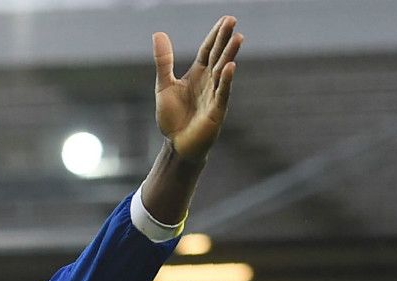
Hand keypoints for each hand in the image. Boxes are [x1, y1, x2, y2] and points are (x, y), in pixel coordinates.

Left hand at [153, 16, 241, 162]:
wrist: (176, 145)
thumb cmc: (172, 118)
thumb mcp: (164, 85)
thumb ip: (163, 61)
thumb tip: (158, 33)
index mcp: (198, 74)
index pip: (208, 50)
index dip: (215, 35)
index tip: (226, 19)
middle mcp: (209, 82)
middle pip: (218, 56)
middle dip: (225, 39)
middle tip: (233, 20)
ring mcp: (214, 95)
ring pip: (223, 71)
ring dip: (230, 55)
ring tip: (238, 37)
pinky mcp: (216, 111)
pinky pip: (222, 93)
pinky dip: (226, 80)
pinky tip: (230, 67)